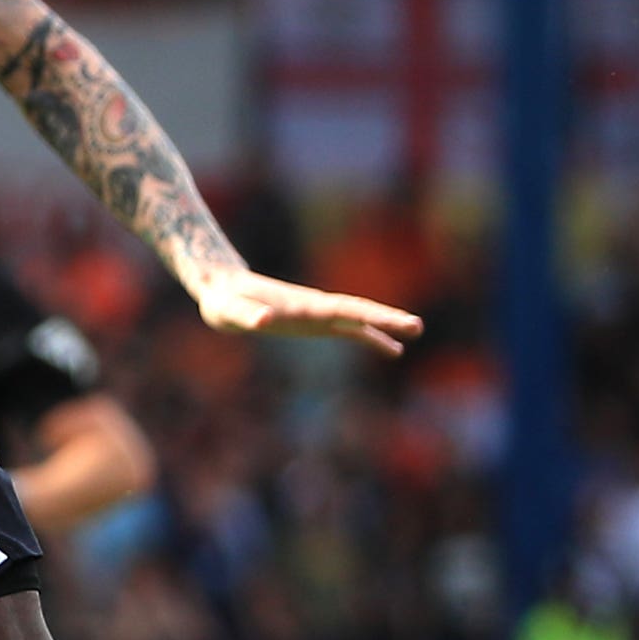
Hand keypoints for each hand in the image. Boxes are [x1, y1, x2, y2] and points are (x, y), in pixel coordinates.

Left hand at [185, 268, 422, 358]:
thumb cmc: (222, 300)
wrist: (220, 288)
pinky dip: (370, 338)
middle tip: (418, 327)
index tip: (399, 322)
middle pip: (358, 312)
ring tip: (414, 335)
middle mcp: (315, 308)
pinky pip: (348, 331)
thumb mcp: (229, 310)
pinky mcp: (312, 323)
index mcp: (303, 305)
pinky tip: (391, 350)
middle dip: (387, 319)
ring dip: (384, 328)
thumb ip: (246, 314)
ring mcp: (316, 314)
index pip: (345, 309)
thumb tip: (264, 320)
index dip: (372, 315)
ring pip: (358, 320)